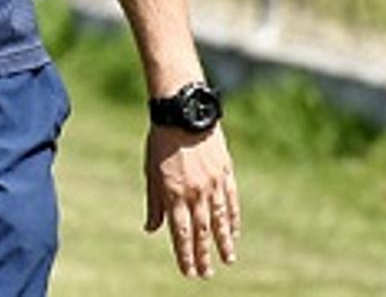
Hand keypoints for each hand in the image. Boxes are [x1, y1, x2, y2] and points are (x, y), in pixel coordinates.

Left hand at [144, 123, 240, 278]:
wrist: (183, 111)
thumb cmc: (161, 141)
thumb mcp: (150, 172)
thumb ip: (154, 203)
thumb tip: (151, 229)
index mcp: (173, 193)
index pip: (181, 233)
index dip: (184, 254)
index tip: (188, 271)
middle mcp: (195, 192)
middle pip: (201, 231)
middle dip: (203, 255)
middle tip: (206, 274)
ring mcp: (213, 183)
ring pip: (219, 220)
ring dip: (223, 242)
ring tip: (228, 259)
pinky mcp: (225, 171)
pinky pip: (231, 201)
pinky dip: (233, 219)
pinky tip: (234, 232)